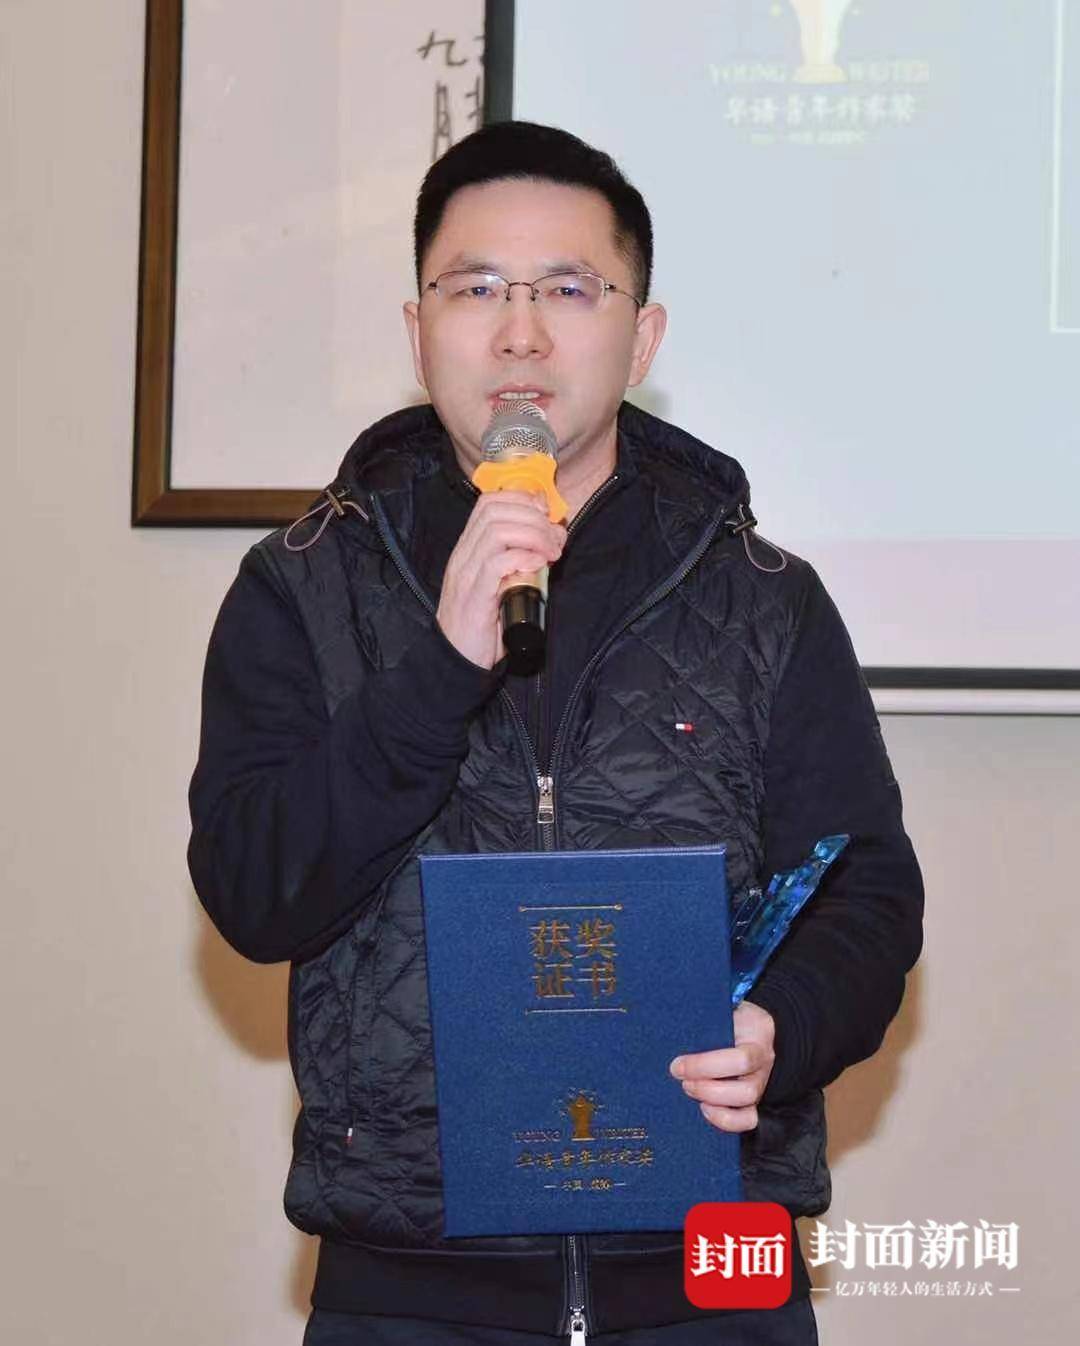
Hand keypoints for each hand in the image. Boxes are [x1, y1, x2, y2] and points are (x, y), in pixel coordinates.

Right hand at [437, 490, 566, 668]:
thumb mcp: (501, 585)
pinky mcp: (475, 596)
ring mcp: (466, 574)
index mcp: (468, 549)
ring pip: (498, 531)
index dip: (522, 499)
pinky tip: (538, 564)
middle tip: (556, 538)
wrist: (456, 660)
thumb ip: (519, 563)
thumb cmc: (482, 624)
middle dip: (534, 517)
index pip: (488, 503)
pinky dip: (522, 557)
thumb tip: (551, 543)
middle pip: (496, 511)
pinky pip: (497, 563)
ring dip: (534, 535)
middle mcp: (464, 556)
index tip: (546, 514)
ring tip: (552, 552)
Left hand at [668, 1001, 775, 1132]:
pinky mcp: (753, 1100)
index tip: (677, 1065)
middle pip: (746, 1090)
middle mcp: (764, 1063)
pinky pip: (747, 1120)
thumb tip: (673, 1027)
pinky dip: (724, 1120)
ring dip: (713, 1102)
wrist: (749, 1024)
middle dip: (706, 1088)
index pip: (741, 1059)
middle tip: (680, 1078)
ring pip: (747, 1105)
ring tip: (688, 1089)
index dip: (706, 1067)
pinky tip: (704, 1108)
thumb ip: (705, 1018)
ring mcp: (760, 1083)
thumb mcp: (722, 1007)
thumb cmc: (730, 1015)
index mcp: (758, 1035)